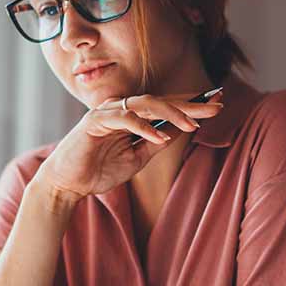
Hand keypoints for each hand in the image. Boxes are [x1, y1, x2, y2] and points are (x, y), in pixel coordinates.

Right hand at [35, 93, 224, 203]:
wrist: (68, 184)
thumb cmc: (99, 170)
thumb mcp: (137, 158)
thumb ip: (156, 142)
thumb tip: (181, 130)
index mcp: (131, 115)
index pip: (166, 106)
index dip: (191, 105)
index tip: (217, 104)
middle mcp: (121, 108)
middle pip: (161, 100)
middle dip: (190, 104)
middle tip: (216, 106)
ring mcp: (107, 112)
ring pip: (145, 104)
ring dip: (171, 113)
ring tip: (193, 124)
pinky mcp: (94, 122)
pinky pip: (124, 119)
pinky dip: (143, 127)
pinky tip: (160, 137)